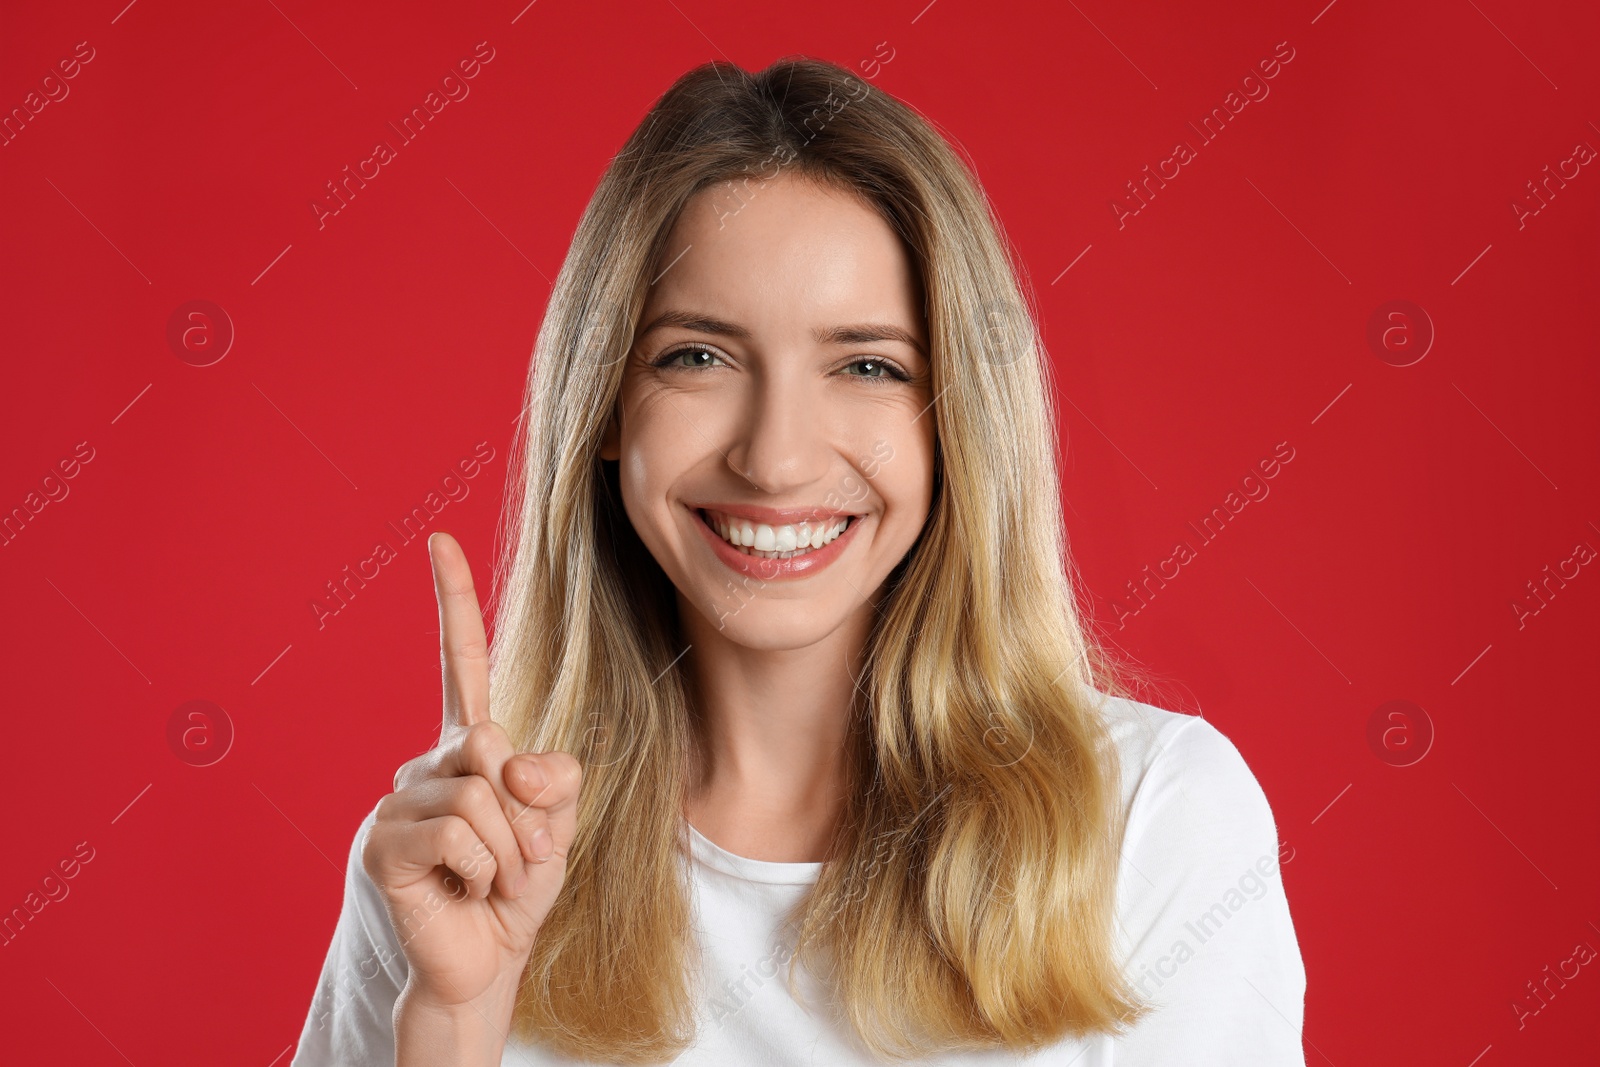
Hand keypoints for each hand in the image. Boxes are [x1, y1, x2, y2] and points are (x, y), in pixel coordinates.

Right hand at [361, 531, 580, 1013]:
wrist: (487, 961)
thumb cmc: (517, 888)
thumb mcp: (556, 823)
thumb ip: (551, 778)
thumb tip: (501, 760)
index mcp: (469, 745)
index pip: (461, 661)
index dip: (453, 600)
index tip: (439, 539)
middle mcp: (426, 762)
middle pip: (490, 742)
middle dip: (527, 809)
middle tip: (523, 859)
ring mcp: (398, 800)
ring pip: (479, 792)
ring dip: (509, 849)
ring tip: (492, 880)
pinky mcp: (383, 841)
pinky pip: (458, 828)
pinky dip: (484, 866)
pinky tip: (467, 891)